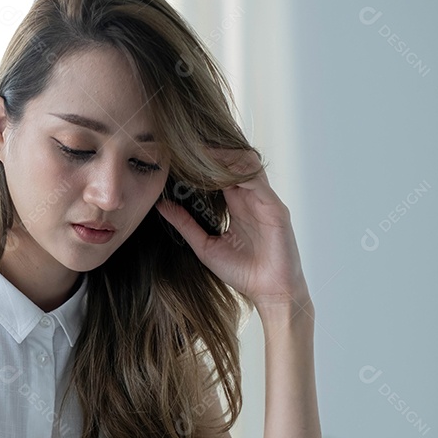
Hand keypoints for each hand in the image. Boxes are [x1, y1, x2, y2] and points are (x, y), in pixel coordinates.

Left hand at [155, 149, 309, 311]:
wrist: (269, 293)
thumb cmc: (242, 272)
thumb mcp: (204, 245)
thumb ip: (185, 224)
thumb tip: (162, 205)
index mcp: (237, 204)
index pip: (221, 172)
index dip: (202, 161)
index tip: (177, 153)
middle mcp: (251, 198)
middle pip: (234, 161)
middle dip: (211, 151)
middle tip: (185, 144)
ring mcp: (264, 201)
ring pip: (246, 164)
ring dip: (223, 156)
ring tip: (199, 152)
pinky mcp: (275, 209)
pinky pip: (256, 182)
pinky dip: (237, 173)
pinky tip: (218, 172)